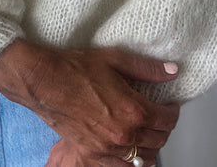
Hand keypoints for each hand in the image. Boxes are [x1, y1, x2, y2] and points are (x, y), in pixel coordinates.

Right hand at [0, 40, 179, 165]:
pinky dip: (131, 160)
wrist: (44, 81)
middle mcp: (124, 135)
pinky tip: (128, 148)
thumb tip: (171, 71)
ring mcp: (107, 149)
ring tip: (145, 131)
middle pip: (158, 140)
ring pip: (143, 158)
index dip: (172, 110)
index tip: (169, 104)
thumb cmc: (75, 68)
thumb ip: (146, 68)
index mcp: (133, 110)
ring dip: (150, 145)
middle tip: (158, 114)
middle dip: (163, 127)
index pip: (167, 119)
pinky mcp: (92, 155)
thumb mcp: (114, 59)